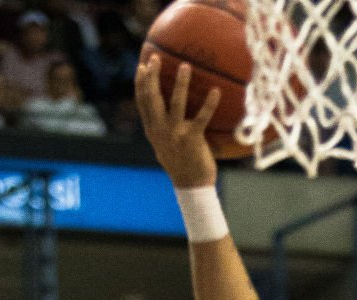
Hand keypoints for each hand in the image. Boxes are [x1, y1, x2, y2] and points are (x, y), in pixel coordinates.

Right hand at [136, 56, 220, 189]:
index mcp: (153, 130)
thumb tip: (161, 117)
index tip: (141, 66)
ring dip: (180, 83)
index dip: (140, 83)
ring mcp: (175, 134)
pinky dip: (210, 104)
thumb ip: (161, 130)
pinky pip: (202, 118)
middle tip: (155, 57)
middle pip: (152, 97)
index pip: (142, 102)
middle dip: (152, 75)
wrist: (191, 186)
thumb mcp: (164, 147)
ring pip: (175, 103)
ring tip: (185, 66)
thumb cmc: (181, 165)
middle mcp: (161, 130)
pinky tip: (216, 91)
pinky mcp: (192, 140)